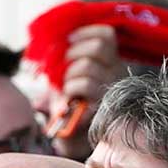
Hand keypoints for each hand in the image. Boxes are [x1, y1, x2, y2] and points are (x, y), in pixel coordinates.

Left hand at [49, 24, 127, 160]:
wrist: (72, 134)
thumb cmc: (69, 101)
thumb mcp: (67, 74)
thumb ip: (64, 57)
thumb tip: (51, 40)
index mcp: (108, 60)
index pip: (106, 34)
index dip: (85, 32)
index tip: (67, 39)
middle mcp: (115, 71)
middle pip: (98, 46)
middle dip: (73, 52)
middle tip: (63, 66)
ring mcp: (112, 87)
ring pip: (88, 66)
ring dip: (69, 74)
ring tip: (65, 87)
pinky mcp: (105, 104)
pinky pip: (85, 85)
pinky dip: (70, 87)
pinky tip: (68, 97)